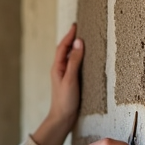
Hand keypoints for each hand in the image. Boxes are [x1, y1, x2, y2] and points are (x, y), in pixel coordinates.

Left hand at [30, 24, 83, 144]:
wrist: (62, 119)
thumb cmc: (65, 101)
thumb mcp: (71, 79)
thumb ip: (74, 61)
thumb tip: (78, 42)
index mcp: (57, 67)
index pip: (63, 47)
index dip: (69, 35)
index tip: (75, 25)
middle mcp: (60, 70)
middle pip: (65, 50)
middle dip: (71, 39)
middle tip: (80, 28)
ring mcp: (65, 76)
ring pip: (70, 58)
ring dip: (75, 48)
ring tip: (84, 39)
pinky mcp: (71, 82)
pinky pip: (75, 66)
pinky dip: (80, 58)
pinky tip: (86, 59)